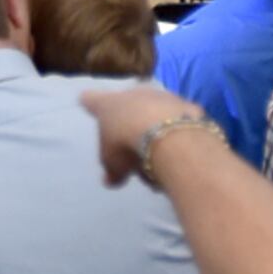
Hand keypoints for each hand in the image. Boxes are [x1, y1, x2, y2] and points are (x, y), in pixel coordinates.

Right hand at [76, 81, 213, 185]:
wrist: (167, 134)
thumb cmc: (127, 145)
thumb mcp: (114, 164)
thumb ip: (112, 170)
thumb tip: (110, 180)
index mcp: (107, 104)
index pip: (92, 100)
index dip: (90, 102)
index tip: (85, 100)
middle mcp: (134, 93)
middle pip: (128, 102)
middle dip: (130, 116)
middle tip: (132, 140)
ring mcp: (163, 95)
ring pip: (156, 109)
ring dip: (156, 124)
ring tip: (158, 151)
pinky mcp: (187, 105)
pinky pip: (179, 119)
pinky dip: (179, 130)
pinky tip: (180, 147)